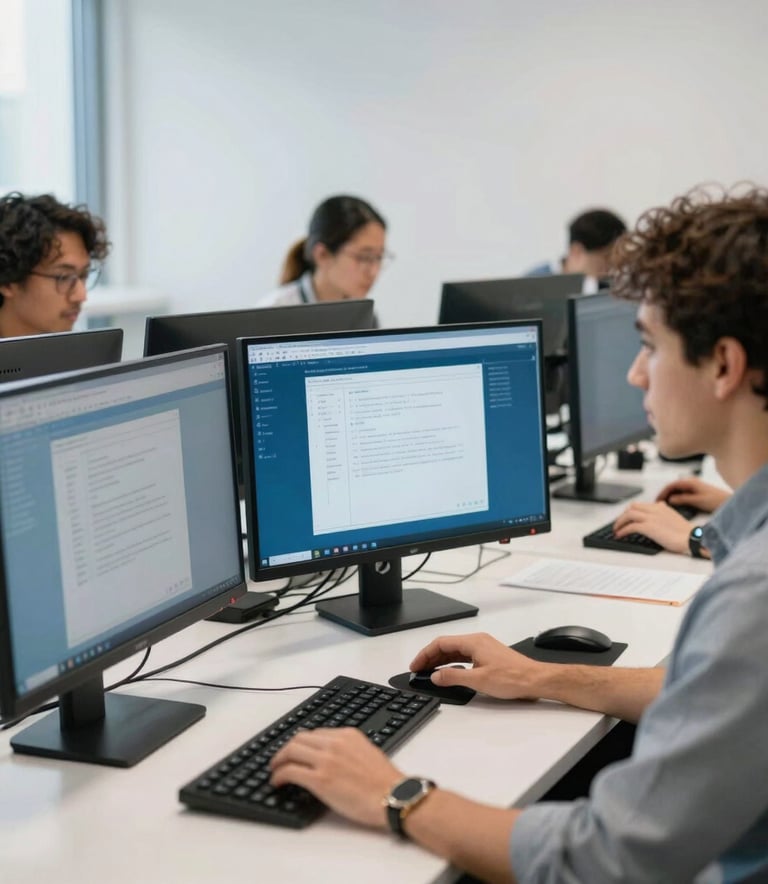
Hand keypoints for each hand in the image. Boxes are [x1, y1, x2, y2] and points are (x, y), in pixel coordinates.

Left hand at [270, 728, 402, 827]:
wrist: (393, 797)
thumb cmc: (385, 782)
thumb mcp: (367, 752)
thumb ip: (348, 749)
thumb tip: (332, 758)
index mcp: (347, 735)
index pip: (315, 733)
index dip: (302, 743)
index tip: (296, 751)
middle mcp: (335, 743)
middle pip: (299, 738)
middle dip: (286, 749)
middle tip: (279, 759)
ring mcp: (326, 760)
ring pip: (291, 750)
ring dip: (279, 760)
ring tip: (275, 770)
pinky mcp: (320, 779)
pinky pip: (290, 771)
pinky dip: (279, 775)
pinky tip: (278, 781)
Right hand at [410, 632, 544, 698]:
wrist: (535, 680)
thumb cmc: (513, 678)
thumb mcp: (478, 680)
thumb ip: (454, 677)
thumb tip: (435, 676)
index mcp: (473, 642)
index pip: (441, 643)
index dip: (425, 654)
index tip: (416, 665)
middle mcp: (478, 641)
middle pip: (447, 645)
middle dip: (431, 657)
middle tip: (419, 670)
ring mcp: (484, 648)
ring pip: (456, 651)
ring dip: (441, 661)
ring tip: (430, 672)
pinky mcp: (489, 656)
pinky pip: (465, 656)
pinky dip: (453, 663)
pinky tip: (449, 673)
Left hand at [612, 501, 691, 553]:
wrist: (692, 539)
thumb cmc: (686, 532)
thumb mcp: (674, 517)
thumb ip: (665, 511)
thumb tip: (660, 505)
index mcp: (661, 507)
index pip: (640, 505)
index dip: (630, 512)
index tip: (626, 518)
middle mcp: (655, 510)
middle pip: (632, 507)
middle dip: (623, 515)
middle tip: (619, 524)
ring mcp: (651, 518)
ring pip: (628, 515)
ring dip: (619, 522)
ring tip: (616, 530)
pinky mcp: (649, 527)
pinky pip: (631, 526)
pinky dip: (623, 530)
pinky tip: (620, 535)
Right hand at [655, 476, 729, 512]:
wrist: (730, 502)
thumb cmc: (717, 501)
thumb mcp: (698, 501)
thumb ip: (683, 499)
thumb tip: (670, 499)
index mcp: (691, 482)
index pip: (671, 485)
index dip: (662, 493)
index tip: (657, 501)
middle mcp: (692, 483)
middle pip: (673, 488)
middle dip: (665, 495)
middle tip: (658, 504)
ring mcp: (694, 487)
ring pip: (677, 491)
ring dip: (670, 497)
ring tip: (665, 506)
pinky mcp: (697, 493)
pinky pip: (683, 494)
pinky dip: (677, 499)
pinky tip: (675, 506)